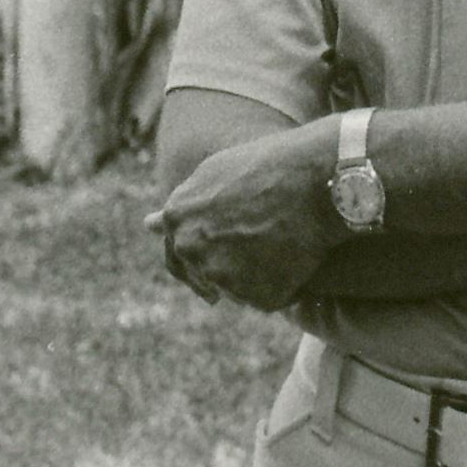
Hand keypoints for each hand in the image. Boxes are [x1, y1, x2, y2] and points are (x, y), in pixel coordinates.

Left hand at [153, 120, 347, 310]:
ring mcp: (222, 275)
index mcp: (177, 219)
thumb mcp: (216, 173)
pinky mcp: (255, 296)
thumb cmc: (272, 167)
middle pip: (205, 277)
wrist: (319, 179)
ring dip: (257, 279)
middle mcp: (192, 250)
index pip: (176, 257)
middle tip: (263, 252)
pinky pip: (268, 299)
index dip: (198, 262)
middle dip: (229, 271)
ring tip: (288, 246)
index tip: (216, 266)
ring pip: (238, 290)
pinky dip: (283, 288)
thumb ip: (184, 205)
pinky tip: (299, 259)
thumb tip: (147, 224)